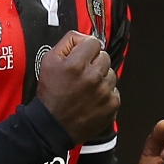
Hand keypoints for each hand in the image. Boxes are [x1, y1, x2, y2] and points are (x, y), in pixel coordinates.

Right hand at [36, 30, 119, 144]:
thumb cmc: (50, 95)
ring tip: (87, 88)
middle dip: (94, 63)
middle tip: (82, 74)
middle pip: (104, 56)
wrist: (52, 127)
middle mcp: (92, 77)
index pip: (93, 42)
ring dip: (101, 78)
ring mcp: (104, 92)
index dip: (86, 48)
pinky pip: (115, 91)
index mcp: (76, 64)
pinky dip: (106, 94)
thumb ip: (67, 43)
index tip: (81, 57)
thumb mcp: (48, 61)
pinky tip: (93, 99)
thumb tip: (82, 37)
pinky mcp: (111, 105)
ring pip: (112, 73)